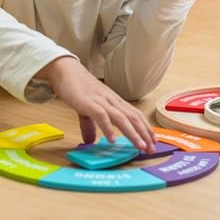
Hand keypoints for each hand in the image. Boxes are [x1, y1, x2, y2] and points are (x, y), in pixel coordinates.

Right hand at [41, 57, 156, 153]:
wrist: (66, 70)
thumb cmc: (79, 87)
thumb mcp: (87, 108)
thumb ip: (90, 125)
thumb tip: (90, 141)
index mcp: (114, 101)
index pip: (135, 115)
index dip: (146, 128)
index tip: (153, 141)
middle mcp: (111, 101)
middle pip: (133, 118)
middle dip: (144, 134)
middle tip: (152, 149)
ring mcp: (101, 101)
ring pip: (121, 118)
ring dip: (132, 133)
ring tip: (140, 147)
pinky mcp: (88, 102)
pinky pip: (101, 115)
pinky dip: (108, 128)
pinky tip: (112, 140)